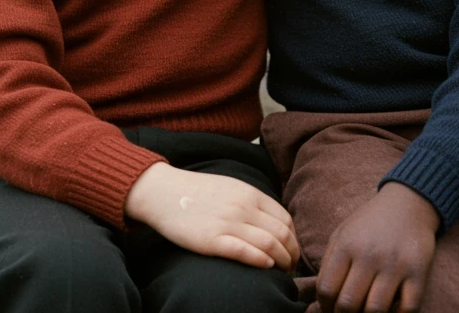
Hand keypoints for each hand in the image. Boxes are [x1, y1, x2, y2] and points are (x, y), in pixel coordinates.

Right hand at [124, 162, 299, 271]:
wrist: (164, 192)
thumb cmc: (197, 192)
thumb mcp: (231, 187)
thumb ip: (252, 201)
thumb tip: (274, 223)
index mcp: (249, 193)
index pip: (285, 219)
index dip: (294, 238)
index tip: (292, 251)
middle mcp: (242, 207)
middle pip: (282, 234)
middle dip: (292, 254)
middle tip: (291, 266)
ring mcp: (228, 223)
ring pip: (269, 244)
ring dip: (282, 261)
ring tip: (282, 271)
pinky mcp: (212, 240)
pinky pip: (245, 252)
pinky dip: (261, 261)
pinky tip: (266, 266)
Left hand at [316, 183, 438, 312]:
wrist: (407, 204)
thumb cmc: (370, 222)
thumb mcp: (342, 233)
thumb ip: (328, 264)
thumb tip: (321, 301)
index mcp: (346, 245)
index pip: (327, 289)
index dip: (325, 307)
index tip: (330, 310)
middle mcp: (369, 255)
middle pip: (348, 304)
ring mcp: (395, 265)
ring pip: (375, 311)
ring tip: (365, 312)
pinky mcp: (418, 273)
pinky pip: (406, 309)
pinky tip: (390, 310)